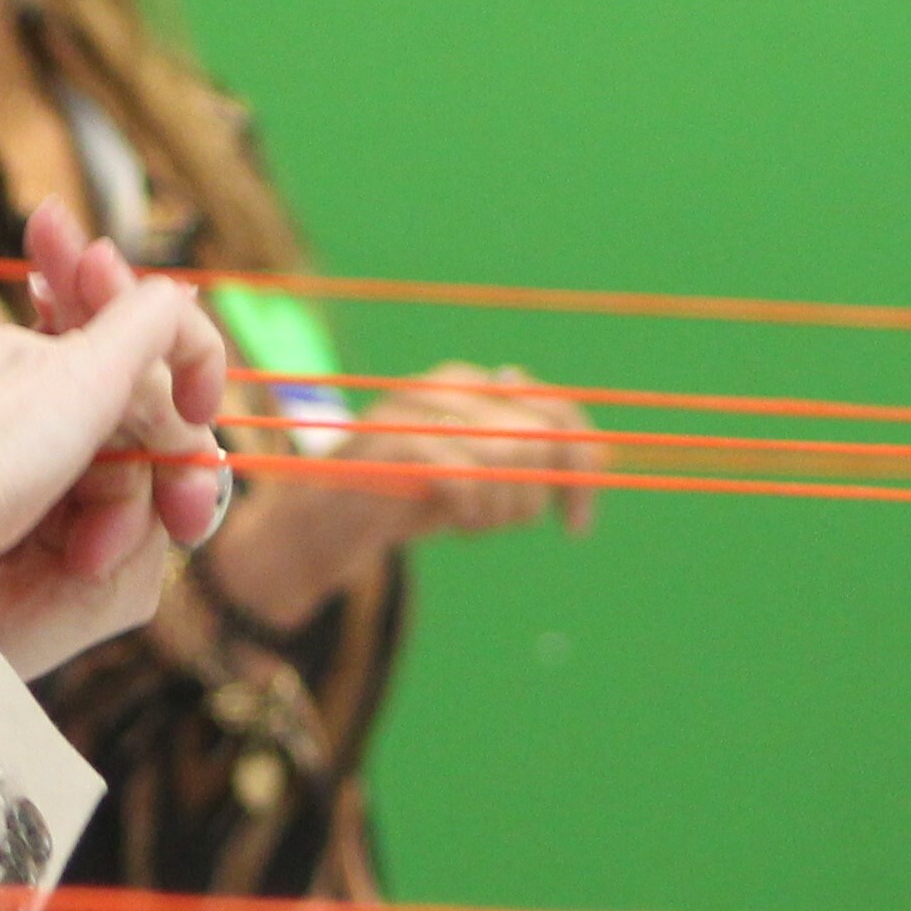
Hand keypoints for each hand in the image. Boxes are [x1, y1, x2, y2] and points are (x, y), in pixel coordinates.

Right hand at [211, 361, 601, 634]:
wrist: (318, 523)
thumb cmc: (402, 499)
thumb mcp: (474, 478)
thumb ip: (522, 456)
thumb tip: (592, 451)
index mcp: (470, 384)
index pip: (558, 411)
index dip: (584, 468)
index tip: (580, 525)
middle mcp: (445, 384)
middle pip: (538, 436)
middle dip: (537, 495)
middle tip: (507, 525)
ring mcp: (415, 409)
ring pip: (508, 453)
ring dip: (504, 508)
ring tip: (475, 525)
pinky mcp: (391, 442)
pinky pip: (466, 476)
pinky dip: (473, 511)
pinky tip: (457, 526)